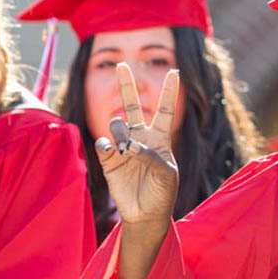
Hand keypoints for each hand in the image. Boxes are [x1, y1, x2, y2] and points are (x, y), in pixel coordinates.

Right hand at [93, 63, 179, 224]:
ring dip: (121, 134)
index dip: (168, 91)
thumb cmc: (163, 193)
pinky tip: (113, 153)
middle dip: (127, 85)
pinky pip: (103, 144)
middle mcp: (140, 138)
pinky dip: (107, 147)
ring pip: (116, 125)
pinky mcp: (109, 160)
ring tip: (127, 152)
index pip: (164, 110)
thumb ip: (152, 157)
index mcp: (160, 138)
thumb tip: (130, 146)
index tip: (174, 71)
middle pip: (132, 106)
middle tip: (122, 65)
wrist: (146, 213)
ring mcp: (123, 147)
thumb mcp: (167, 175)